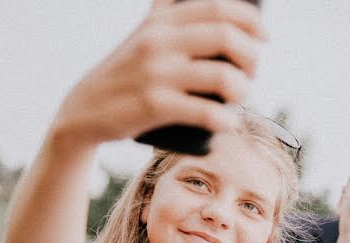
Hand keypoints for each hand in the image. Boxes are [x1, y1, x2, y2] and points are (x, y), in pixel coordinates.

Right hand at [51, 0, 264, 149]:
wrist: (84, 110)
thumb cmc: (124, 72)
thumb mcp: (142, 33)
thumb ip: (163, 10)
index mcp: (162, 21)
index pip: (219, 8)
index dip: (251, 21)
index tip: (264, 39)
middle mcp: (160, 41)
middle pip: (226, 37)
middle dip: (251, 58)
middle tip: (251, 74)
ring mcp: (157, 74)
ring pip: (222, 77)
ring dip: (242, 91)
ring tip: (238, 100)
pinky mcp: (154, 106)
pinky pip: (205, 112)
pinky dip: (226, 120)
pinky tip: (229, 124)